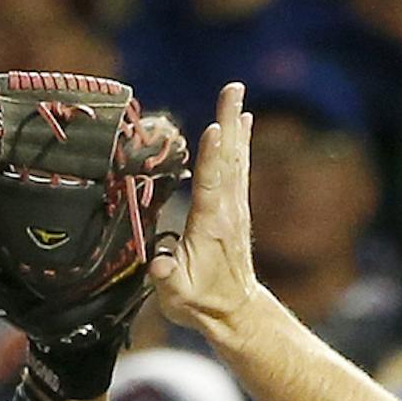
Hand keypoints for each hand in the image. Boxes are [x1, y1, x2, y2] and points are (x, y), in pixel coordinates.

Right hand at [148, 82, 258, 340]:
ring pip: (235, 158)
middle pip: (227, 159)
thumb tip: (159, 265)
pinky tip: (242, 121)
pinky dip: (240, 142)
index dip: (213, 157)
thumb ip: (167, 279)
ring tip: (236, 93)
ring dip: (235, 124)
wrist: (235, 312)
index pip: (211, 185)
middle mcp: (226, 211)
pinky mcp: (237, 208)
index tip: (216, 127)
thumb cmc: (200, 304)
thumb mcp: (177, 299)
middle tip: (233, 88)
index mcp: (209, 226)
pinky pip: (239, 167)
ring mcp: (235, 208)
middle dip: (228, 122)